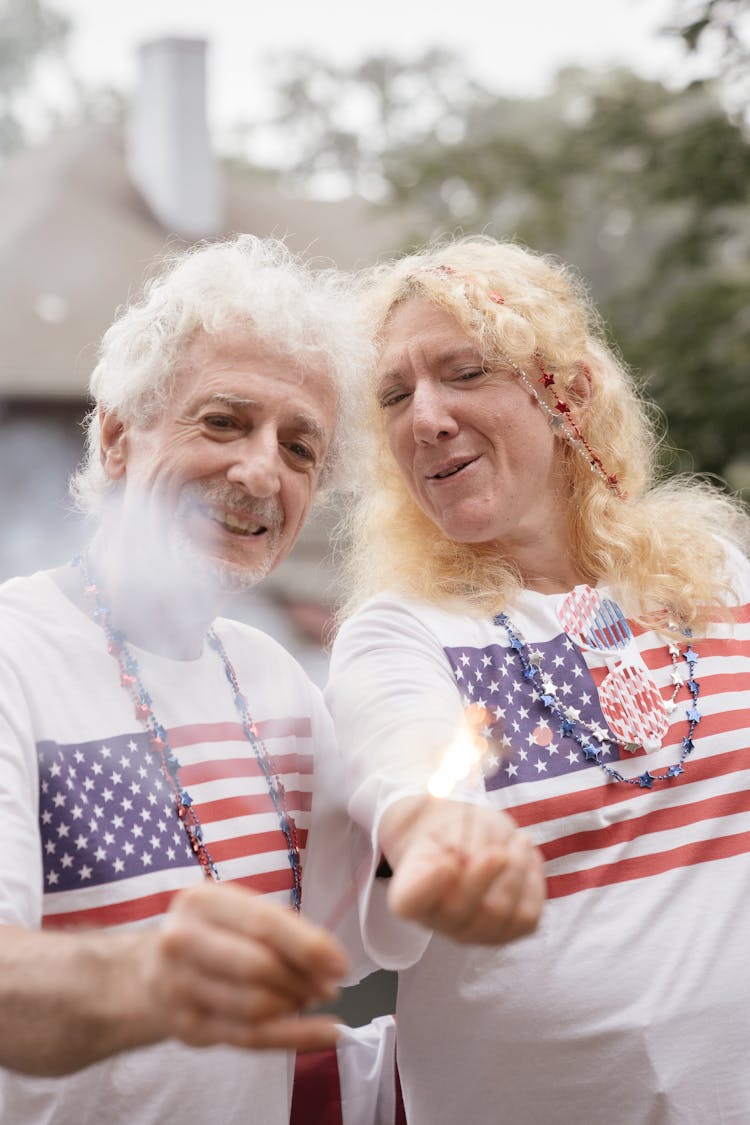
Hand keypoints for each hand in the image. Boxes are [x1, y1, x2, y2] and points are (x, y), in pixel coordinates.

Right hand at [142, 880, 348, 1051]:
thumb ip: (280, 930)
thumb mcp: (237, 914)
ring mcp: (180, 988)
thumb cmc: (211, 936)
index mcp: (202, 902)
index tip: (341, 964)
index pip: (263, 924)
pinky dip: (296, 1038)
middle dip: (303, 980)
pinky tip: (326, 1034)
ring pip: (255, 1006)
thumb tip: (329, 962)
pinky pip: (251, 1038)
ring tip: (311, 999)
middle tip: (329, 986)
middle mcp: (183, 941)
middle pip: (258, 967)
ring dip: (296, 1006)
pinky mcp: (188, 1028)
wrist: (149, 974)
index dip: (308, 946)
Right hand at [378, 796, 544, 944]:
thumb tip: (474, 860)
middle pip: (461, 909)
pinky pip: (527, 918)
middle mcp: (436, 919)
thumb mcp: (452, 822)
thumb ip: (461, 841)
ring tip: (520, 840)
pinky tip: (528, 859)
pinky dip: (534, 884)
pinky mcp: (503, 933)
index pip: (409, 901)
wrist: (466, 839)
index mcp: (410, 889)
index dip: (429, 885)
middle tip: (499, 848)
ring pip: (500, 914)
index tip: (448, 860)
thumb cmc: (454, 829)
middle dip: (485, 873)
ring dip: (517, 871)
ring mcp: (469, 932)